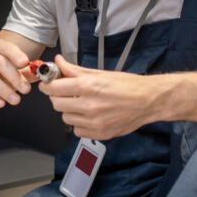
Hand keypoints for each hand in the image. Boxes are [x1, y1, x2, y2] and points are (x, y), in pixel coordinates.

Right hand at [0, 37, 31, 110]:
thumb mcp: (11, 77)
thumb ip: (24, 74)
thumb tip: (39, 73)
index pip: (4, 46)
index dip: (15, 54)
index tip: (25, 63)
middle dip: (14, 77)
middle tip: (25, 90)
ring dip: (5, 90)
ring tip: (15, 100)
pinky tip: (0, 103)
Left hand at [39, 54, 158, 138]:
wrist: (148, 101)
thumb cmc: (128, 86)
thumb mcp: (100, 73)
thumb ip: (75, 70)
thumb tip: (59, 63)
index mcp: (89, 87)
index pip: (54, 88)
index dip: (48, 85)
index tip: (48, 84)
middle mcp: (90, 105)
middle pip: (56, 104)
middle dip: (58, 97)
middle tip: (65, 93)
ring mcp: (94, 122)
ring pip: (66, 118)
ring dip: (69, 110)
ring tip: (81, 104)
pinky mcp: (99, 133)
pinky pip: (77, 130)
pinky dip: (79, 123)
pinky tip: (89, 115)